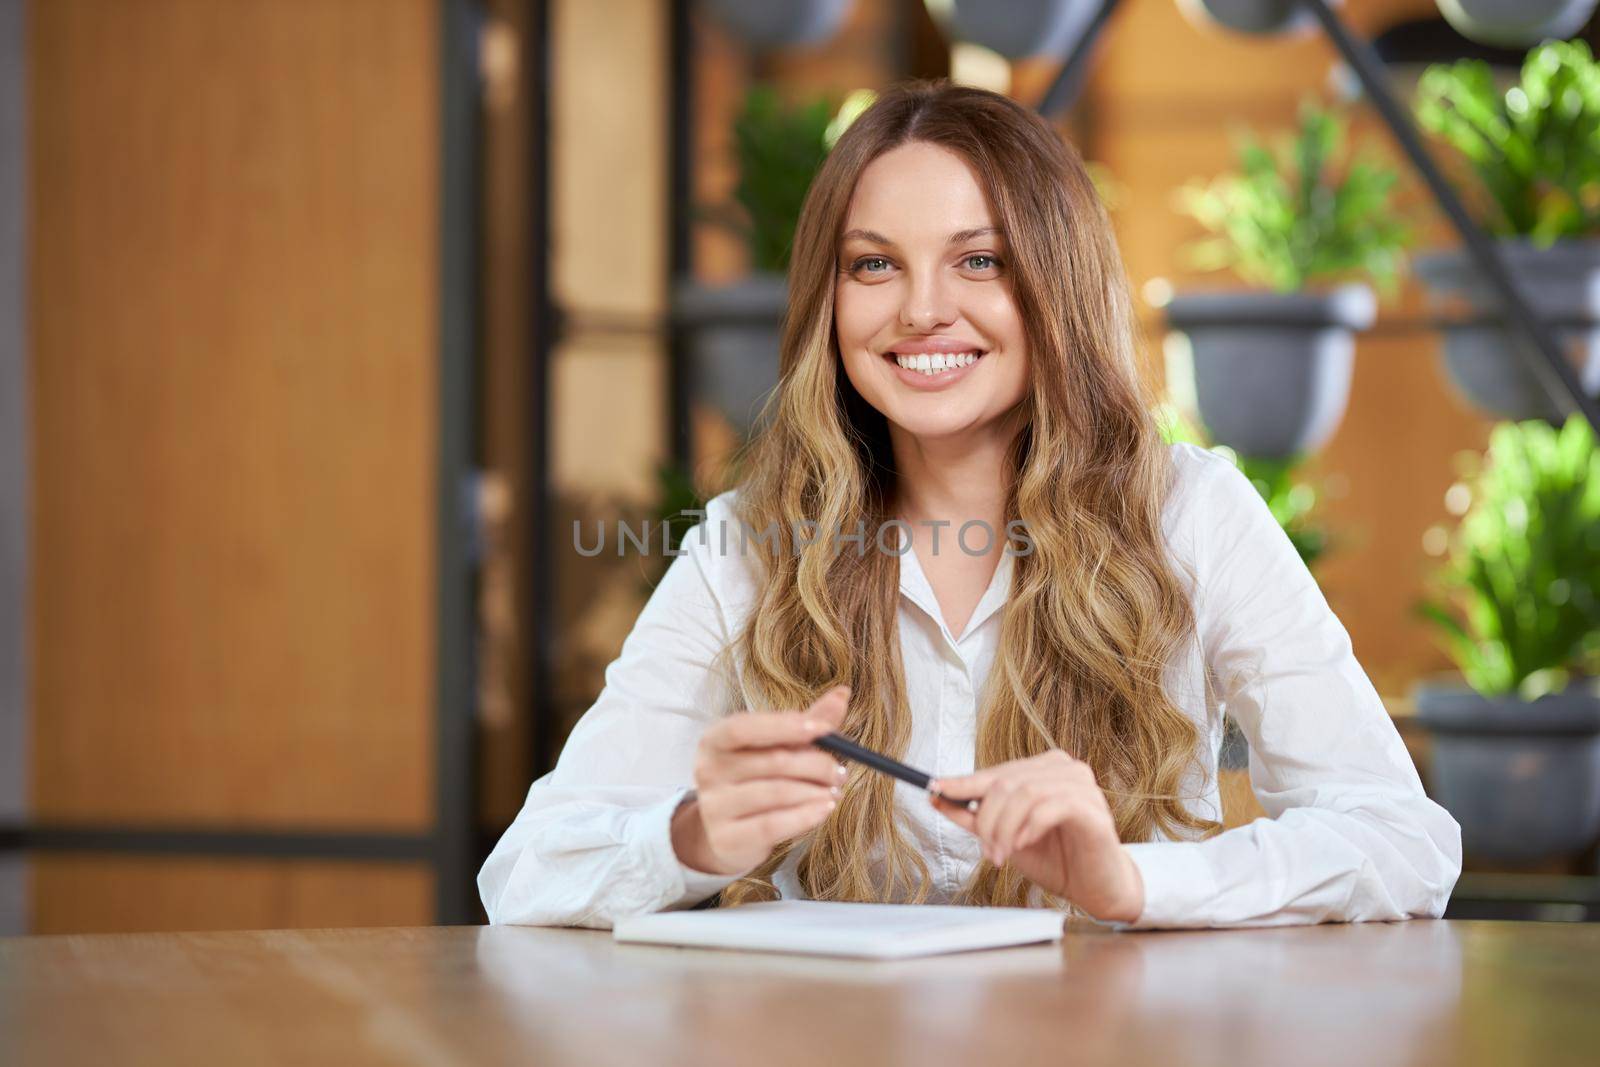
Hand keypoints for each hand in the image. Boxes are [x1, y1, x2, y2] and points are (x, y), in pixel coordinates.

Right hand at [670, 686, 850, 876]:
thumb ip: (808, 723)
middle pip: (771, 761)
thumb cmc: (758, 779)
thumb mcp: (778, 747)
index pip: (744, 727)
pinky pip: (773, 824)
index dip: (783, 726)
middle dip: (816, 765)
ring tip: (834, 791)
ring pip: (777, 793)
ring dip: (816, 791)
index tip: (822, 729)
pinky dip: (806, 816)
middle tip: (840, 771)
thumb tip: (842, 694)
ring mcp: (713, 806)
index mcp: (715, 740)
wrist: (732, 832)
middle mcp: (707, 770)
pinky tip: (825, 809)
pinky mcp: (725, 838)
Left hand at [929, 750, 1143, 923]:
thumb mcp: (1006, 837)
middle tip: (985, 849)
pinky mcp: (1094, 809)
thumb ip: (975, 817)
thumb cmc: (1056, 858)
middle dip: (987, 818)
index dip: (963, 781)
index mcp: (1044, 768)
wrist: (1096, 888)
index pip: (996, 772)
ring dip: (1005, 827)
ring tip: (1001, 854)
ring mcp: (1083, 786)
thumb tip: (937, 796)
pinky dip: (1029, 827)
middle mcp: (1065, 768)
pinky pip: (1051, 807)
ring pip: (1026, 792)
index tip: (933, 788)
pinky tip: (1023, 845)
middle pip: (1008, 781)